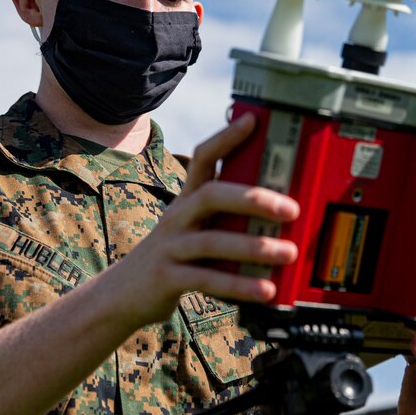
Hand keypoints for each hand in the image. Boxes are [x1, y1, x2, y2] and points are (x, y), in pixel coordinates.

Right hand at [108, 113, 299, 326]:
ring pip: (210, 241)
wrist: (124, 294)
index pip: (204, 158)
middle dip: (253, 199)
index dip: (227, 137)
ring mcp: (169, 247)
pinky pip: (205, 279)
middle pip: (211, 196)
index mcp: (187, 200)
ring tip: (287, 253)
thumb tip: (281, 213)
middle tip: (291, 210)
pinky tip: (265, 290)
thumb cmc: (174, 258)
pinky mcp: (166, 278)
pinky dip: (238, 285)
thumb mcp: (195, 230)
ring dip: (253, 247)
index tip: (255, 120)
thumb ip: (227, 220)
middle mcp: (176, 218)